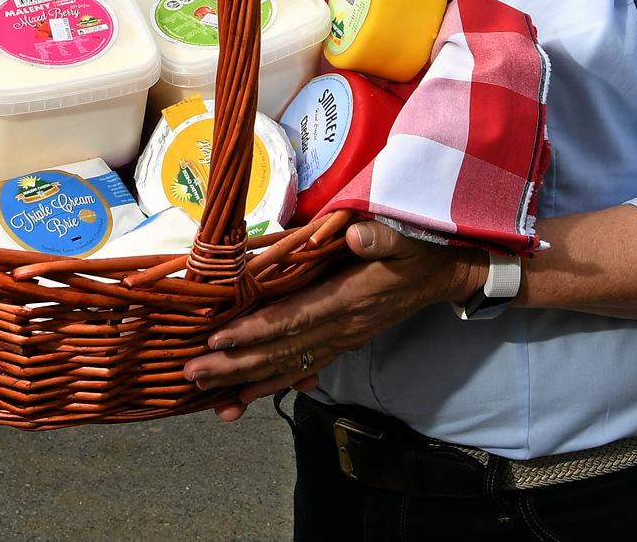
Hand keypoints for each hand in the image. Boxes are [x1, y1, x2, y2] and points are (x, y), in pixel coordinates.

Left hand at [182, 220, 484, 421]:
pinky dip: (273, 384)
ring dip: (248, 383)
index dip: (256, 330)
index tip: (219, 338)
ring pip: (288, 367)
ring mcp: (341, 339)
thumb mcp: (408, 236)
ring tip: (211, 400)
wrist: (445, 275)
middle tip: (192, 375)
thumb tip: (357, 236)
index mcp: (349, 299)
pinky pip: (302, 368)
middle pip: (281, 351)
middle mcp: (341, 327)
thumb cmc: (421, 249)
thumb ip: (382, 238)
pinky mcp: (341, 342)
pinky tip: (246, 397)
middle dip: (235, 365)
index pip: (295, 318)